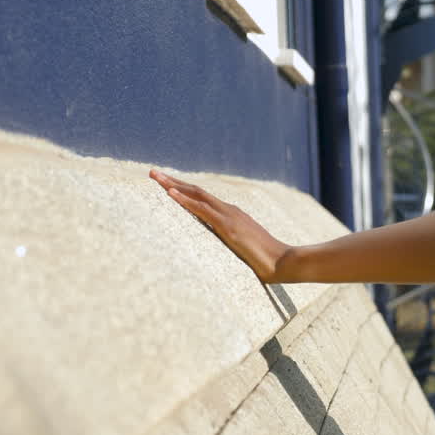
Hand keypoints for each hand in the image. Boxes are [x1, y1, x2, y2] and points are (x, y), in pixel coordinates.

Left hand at [149, 169, 288, 281]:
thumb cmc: (265, 261)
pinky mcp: (228, 226)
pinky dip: (185, 200)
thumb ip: (231, 246)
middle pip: (196, 191)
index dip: (183, 190)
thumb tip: (221, 253)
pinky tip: (170, 193)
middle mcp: (229, 210)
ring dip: (173, 185)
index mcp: (232, 215)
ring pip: (196, 195)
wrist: (282, 262)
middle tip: (152, 173)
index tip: (166, 184)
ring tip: (155, 177)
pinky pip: (202, 210)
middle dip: (173, 181)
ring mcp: (229, 216)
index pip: (203, 198)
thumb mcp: (243, 250)